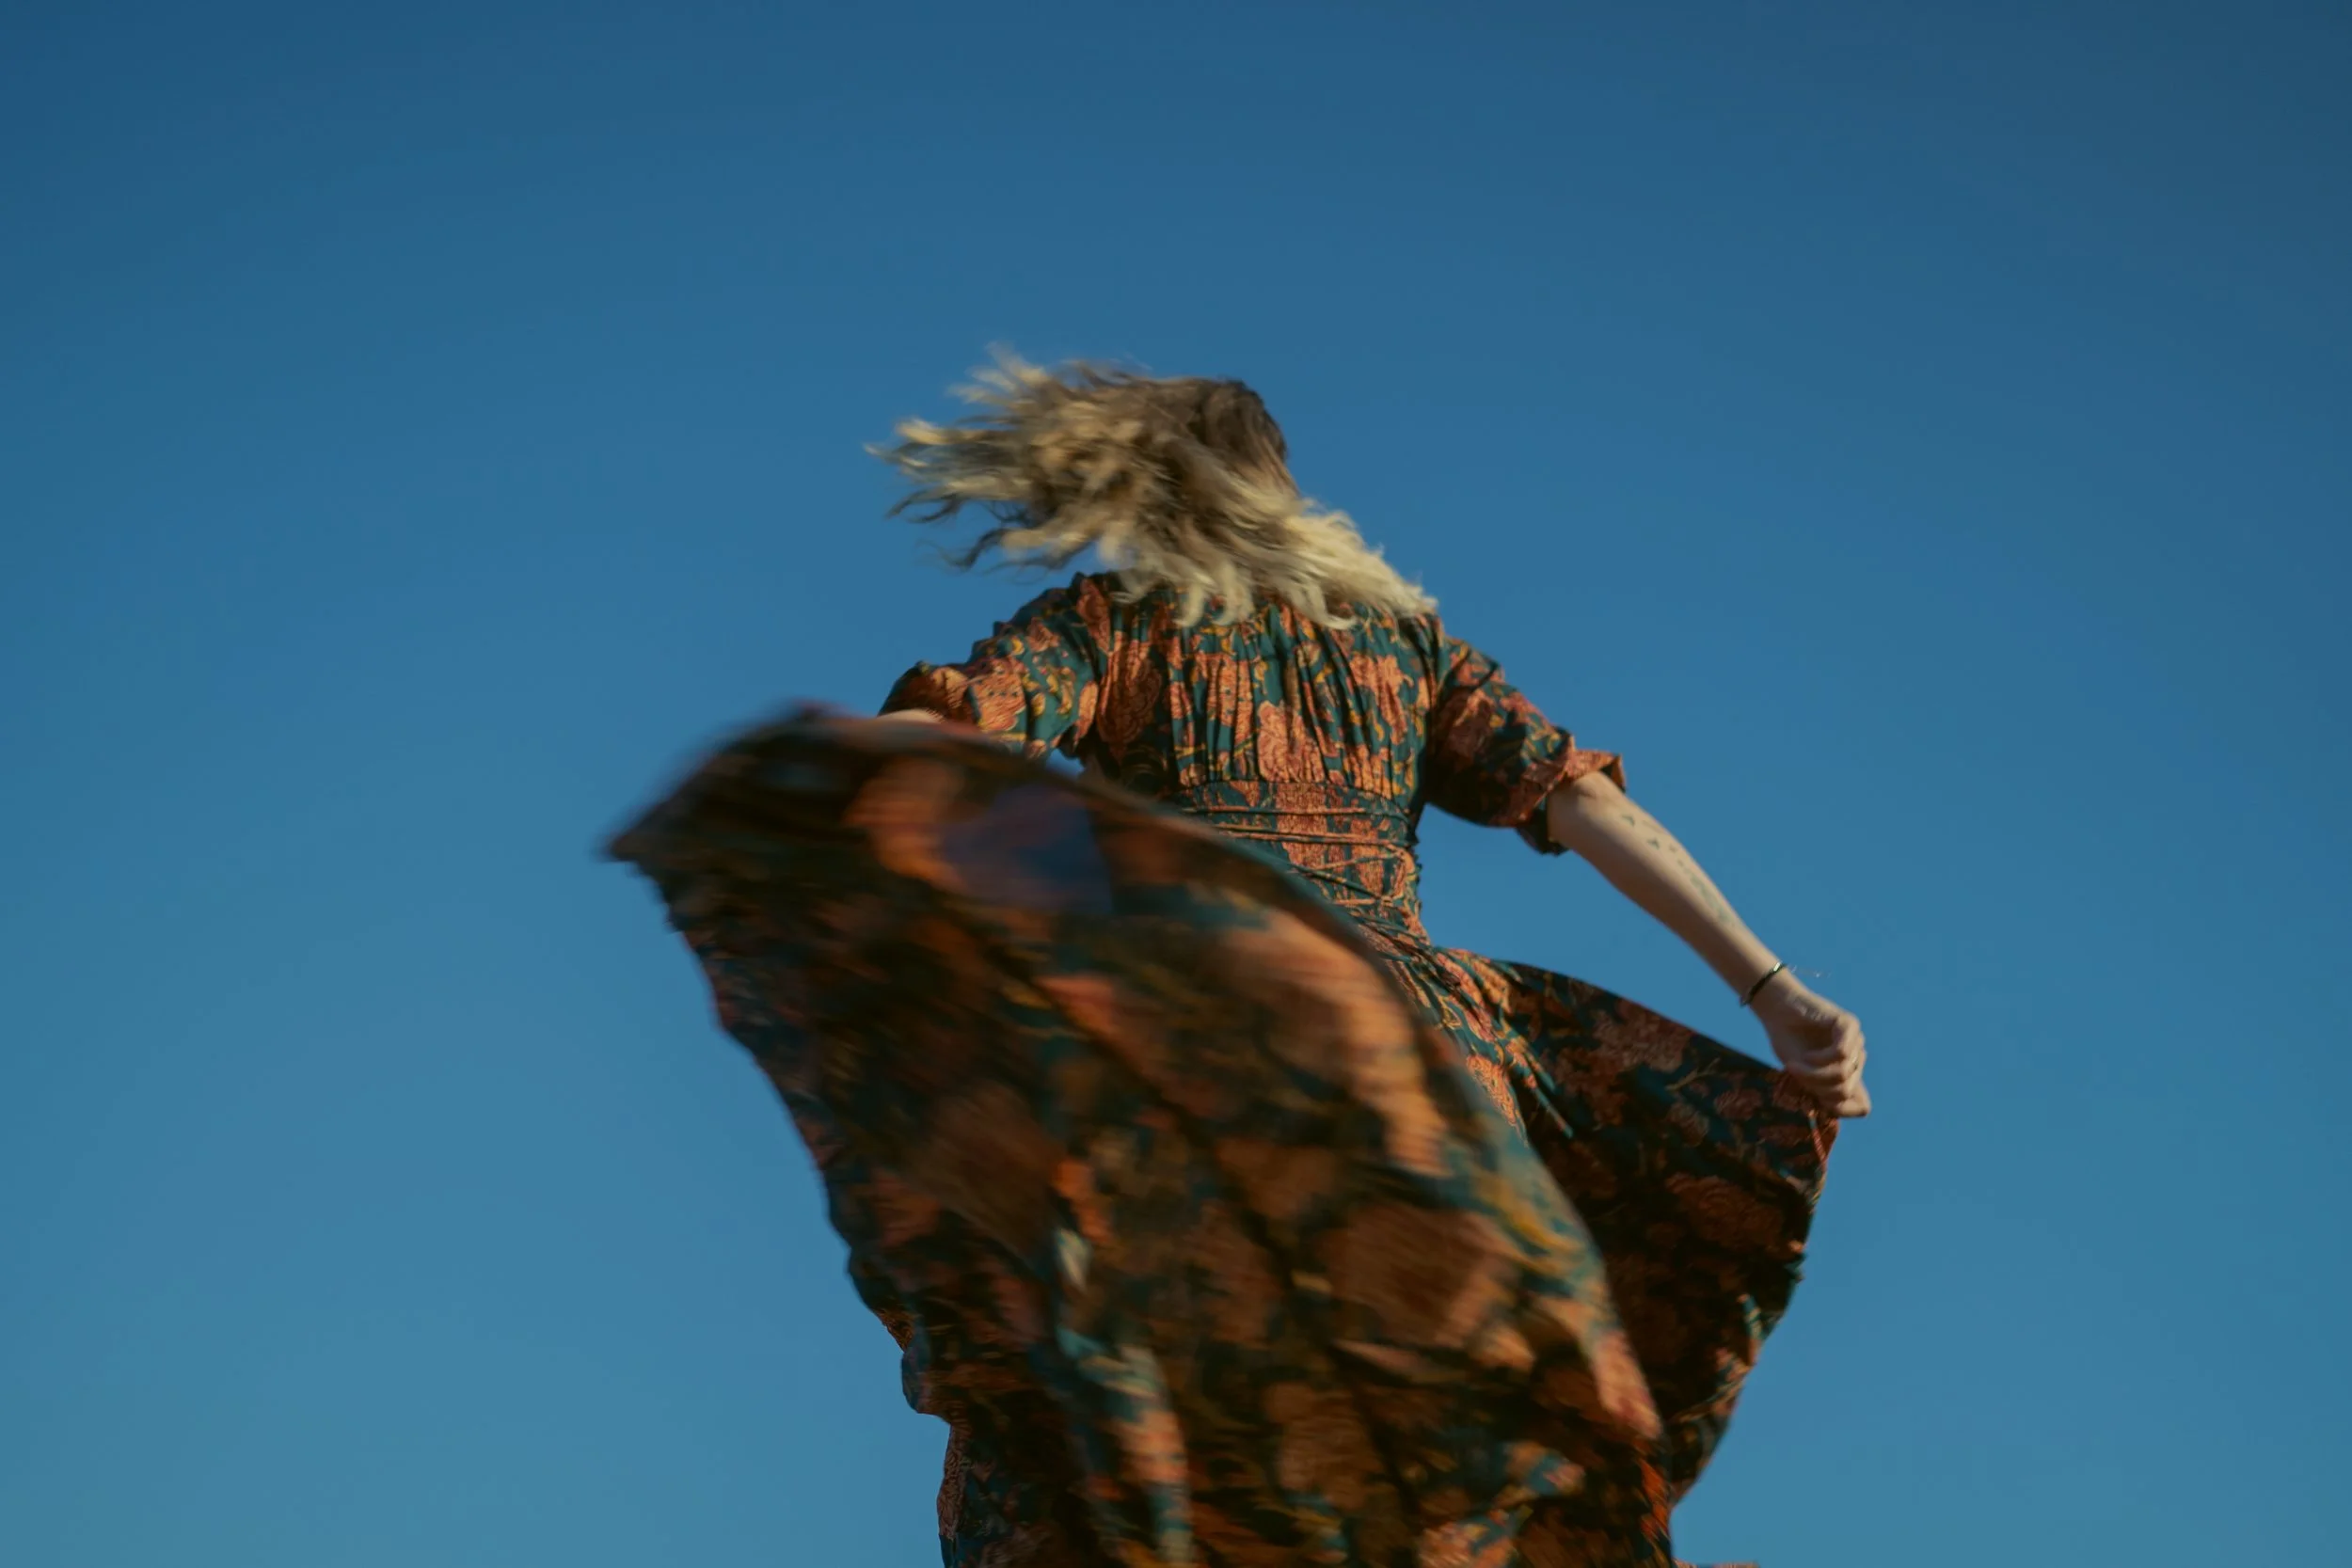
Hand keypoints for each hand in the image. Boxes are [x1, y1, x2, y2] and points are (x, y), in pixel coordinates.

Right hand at [1752, 974, 1869, 1118]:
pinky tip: (1806, 1054)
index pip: (1861, 1104)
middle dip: (1818, 1088)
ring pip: (1843, 1073)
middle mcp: (1856, 1058)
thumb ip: (1828, 1092)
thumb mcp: (1806, 1076)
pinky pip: (1840, 1054)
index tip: (1817, 1103)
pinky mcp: (1849, 1024)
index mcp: (1847, 1073)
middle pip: (1846, 1091)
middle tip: (1795, 1076)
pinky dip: (1819, 1059)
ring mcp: (1855, 1041)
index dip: (1842, 1109)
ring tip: (1794, 1066)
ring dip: (1815, 1074)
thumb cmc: (1788, 1041)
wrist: (1776, 1009)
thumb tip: (1865, 1110)